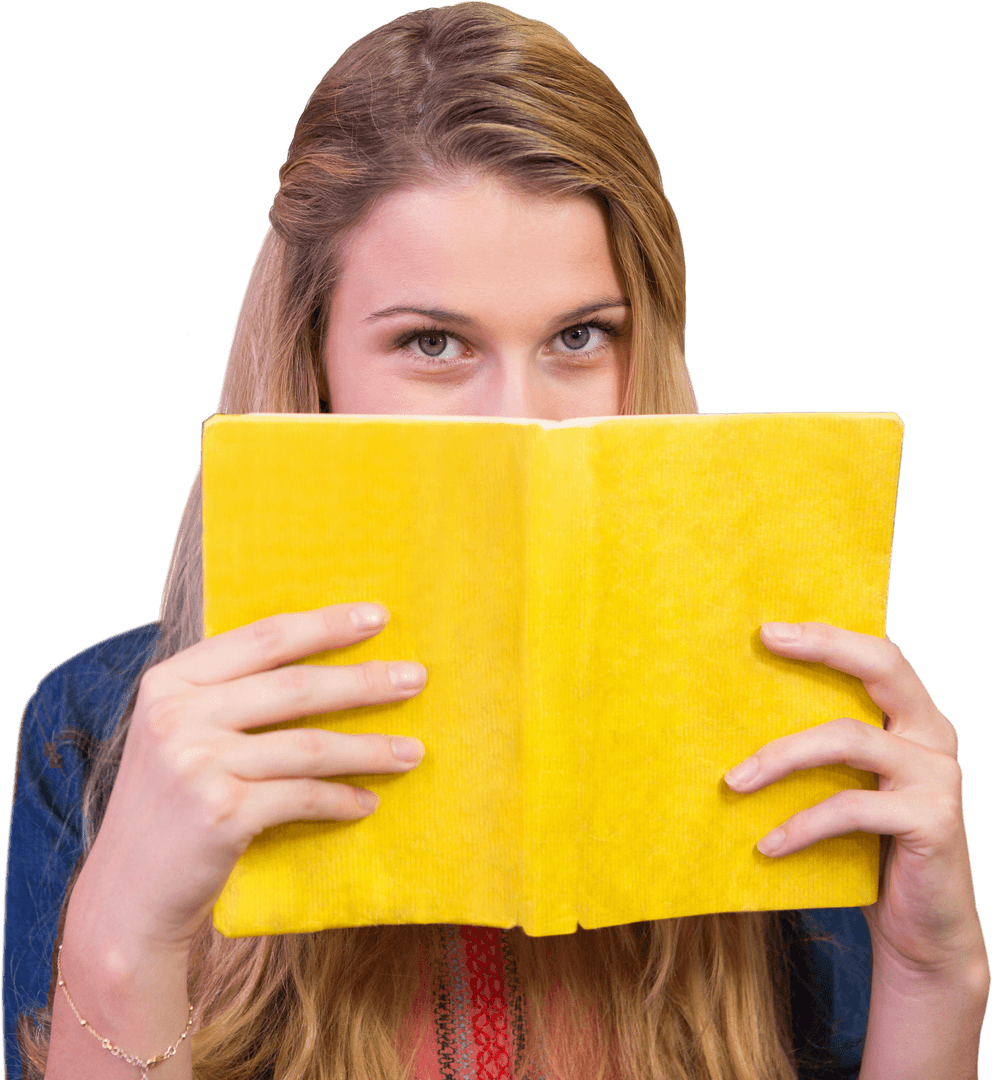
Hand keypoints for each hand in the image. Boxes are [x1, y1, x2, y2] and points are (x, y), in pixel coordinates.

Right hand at [65, 602, 427, 957]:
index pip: (263, 638)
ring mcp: (197, 764)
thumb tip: (322, 658)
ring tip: (413, 751)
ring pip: (309, 745)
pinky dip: (342, 799)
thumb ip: (227, 694)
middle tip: (415, 677)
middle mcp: (178, 715)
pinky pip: (303, 797)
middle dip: (364, 681)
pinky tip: (368, 801)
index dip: (326, 624)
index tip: (378, 617)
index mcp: (170, 682)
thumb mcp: (179, 734)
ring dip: (370, 748)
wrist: (128, 895)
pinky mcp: (221, 814)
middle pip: (294, 686)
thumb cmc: (169, 806)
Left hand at [723, 621, 985, 976]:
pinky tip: (767, 844)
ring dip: (780, 756)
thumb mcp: (845, 787)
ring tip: (732, 782)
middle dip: (822, 647)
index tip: (769, 628)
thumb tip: (737, 715)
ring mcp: (938, 776)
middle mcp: (933, 736)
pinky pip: (850, 807)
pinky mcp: (933, 819)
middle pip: (881, 668)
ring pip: (848, 739)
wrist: (920, 931)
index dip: (828, 635)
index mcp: (913, 719)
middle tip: (765, 640)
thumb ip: (821, 750)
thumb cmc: (868, 852)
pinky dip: (802, 824)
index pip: (877, 656)